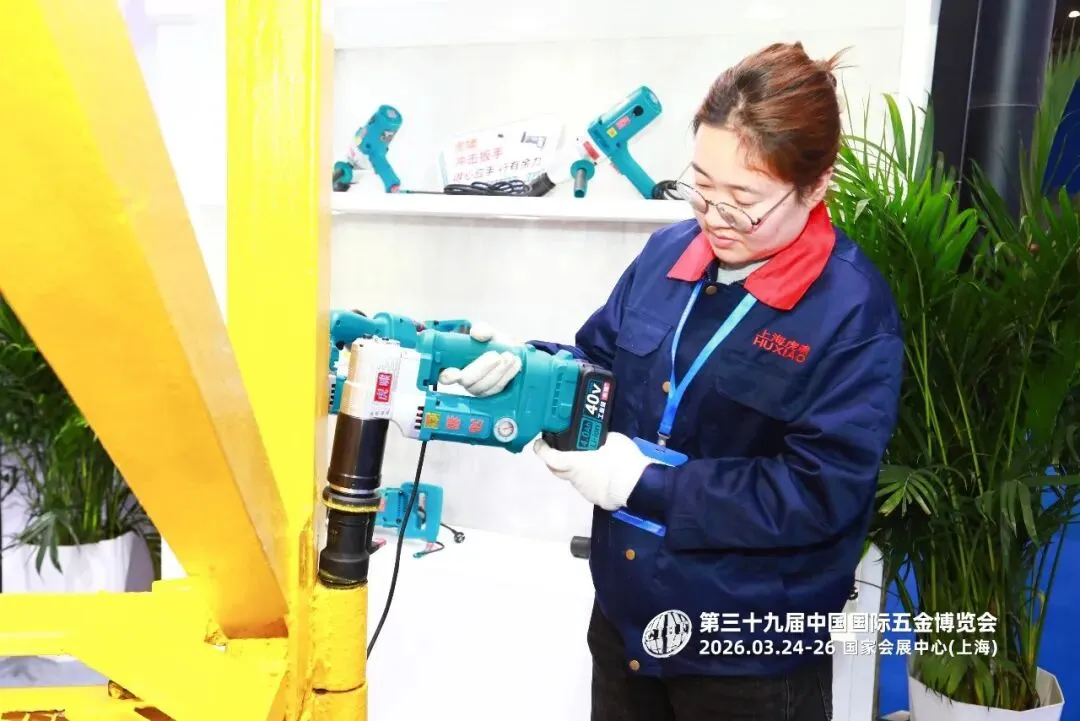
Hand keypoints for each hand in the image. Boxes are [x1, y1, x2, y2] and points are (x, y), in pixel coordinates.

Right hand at [437, 322, 521, 396]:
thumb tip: (478, 334)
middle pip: (467, 382)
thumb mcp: (487, 332)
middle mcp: (463, 379)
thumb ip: (482, 330)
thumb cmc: (492, 342)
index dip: (447, 376)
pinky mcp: (490, 392)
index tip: (455, 374)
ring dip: (498, 371)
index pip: (444, 375)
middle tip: (496, 356)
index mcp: (454, 364)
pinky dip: (507, 375)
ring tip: (509, 356)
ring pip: (484, 386)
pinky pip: (497, 388)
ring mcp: (476, 388)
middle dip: (482, 369)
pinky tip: (514, 363)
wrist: (509, 350)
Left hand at [533, 433, 653, 510]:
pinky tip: (601, 473)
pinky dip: (590, 479)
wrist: (638, 486)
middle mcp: (575, 479)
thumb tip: (601, 439)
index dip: (542, 450)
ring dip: (576, 470)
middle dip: (554, 460)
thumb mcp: (612, 440)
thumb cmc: (621, 460)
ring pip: (574, 479)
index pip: (550, 457)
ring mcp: (585, 491)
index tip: (539, 443)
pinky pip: (588, 486)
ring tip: (588, 460)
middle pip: (557, 470)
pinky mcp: (596, 499)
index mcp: (575, 464)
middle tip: (558, 450)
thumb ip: (602, 439)